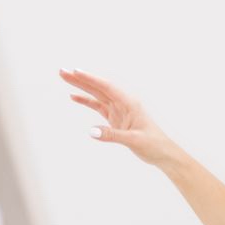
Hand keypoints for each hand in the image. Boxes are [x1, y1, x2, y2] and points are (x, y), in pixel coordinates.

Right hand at [59, 68, 173, 166]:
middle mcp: (123, 103)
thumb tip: (92, 132)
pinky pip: (98, 107)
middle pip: (99, 88)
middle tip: (62, 71)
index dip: (91, 79)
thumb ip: (112, 135)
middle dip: (81, 79)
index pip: (107, 87)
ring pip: (97, 95)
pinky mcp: (115, 119)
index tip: (76, 71)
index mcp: (129, 103)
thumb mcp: (133, 140)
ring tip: (65, 78)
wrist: (162, 154)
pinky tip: (74, 97)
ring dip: (81, 87)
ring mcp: (118, 110)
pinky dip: (87, 101)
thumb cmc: (153, 145)